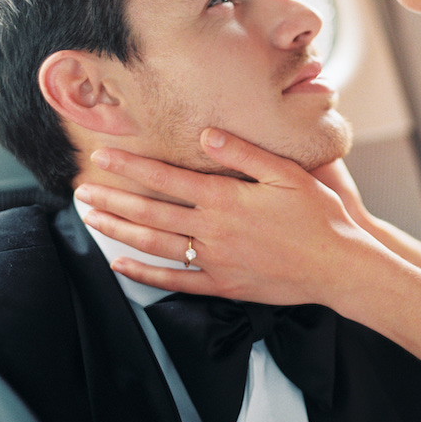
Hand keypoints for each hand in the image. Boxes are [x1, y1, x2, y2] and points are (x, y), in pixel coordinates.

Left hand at [76, 129, 364, 305]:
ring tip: (92, 219)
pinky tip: (121, 267)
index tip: (104, 157)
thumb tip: (207, 135)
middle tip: (81, 190)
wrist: (339, 265)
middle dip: (113, 198)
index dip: (132, 166)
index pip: (167, 178)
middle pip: (151, 212)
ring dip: (120, 231)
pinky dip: (145, 275)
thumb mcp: (287, 174)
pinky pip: (176, 281)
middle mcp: (214, 230)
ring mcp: (216, 261)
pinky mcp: (223, 286)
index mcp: (226, 198)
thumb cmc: (318, 216)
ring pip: (155, 245)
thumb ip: (244, 153)